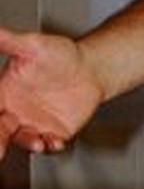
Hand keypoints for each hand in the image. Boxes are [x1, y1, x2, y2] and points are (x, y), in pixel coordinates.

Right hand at [0, 27, 103, 158]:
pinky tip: (55, 143)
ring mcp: (33, 123)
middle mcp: (14, 110)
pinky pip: (49, 144)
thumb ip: (10, 42)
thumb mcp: (33, 45)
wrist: (91, 69)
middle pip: (0, 129)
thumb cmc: (61, 55)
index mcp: (4, 91)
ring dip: (28, 143)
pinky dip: (51, 146)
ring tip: (38, 142)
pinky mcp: (53, 132)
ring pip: (22, 139)